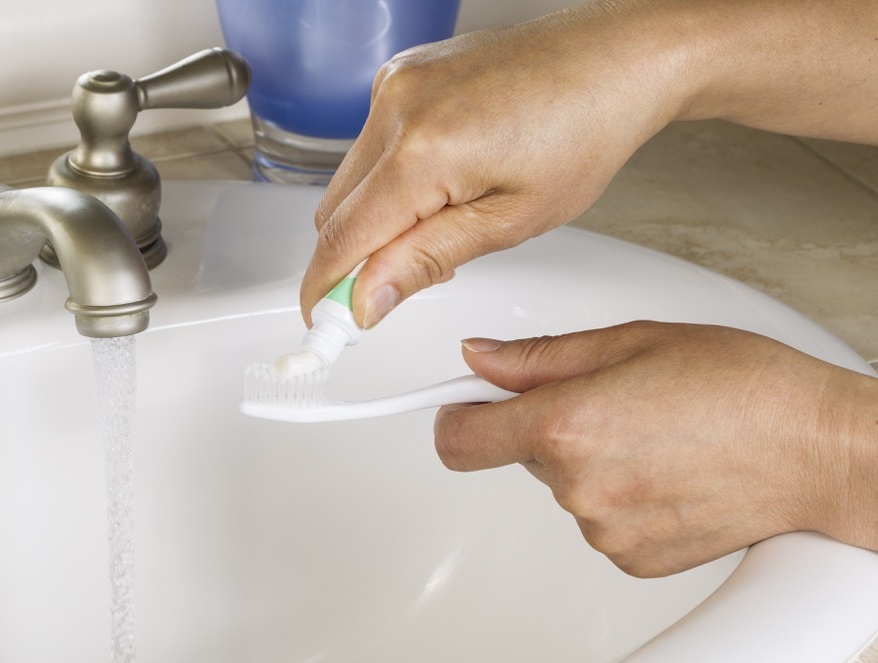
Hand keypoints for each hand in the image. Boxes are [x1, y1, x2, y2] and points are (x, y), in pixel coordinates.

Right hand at [300, 8, 684, 326]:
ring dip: (373, 220)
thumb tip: (367, 298)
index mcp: (423, 148)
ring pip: (348, 181)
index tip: (324, 328)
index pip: (341, 240)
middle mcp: (396, 106)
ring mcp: (394, 84)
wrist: (613, 59)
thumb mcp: (511, 221)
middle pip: (333, 213)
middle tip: (394, 291)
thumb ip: (425, 260)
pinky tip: (438, 186)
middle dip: (353, 261)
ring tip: (441, 226)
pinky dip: (388, 180)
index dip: (326, 294)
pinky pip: (369, 147)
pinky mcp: (400, 74)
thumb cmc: (584, 130)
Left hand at [434, 321, 877, 576]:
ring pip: (566, 488)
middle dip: (551, 426)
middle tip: (617, 401)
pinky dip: (623, 498)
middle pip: (522, 454)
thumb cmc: (744, 386)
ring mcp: (605, 530)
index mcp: (567, 425)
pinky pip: (601, 522)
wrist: (821, 450)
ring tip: (660, 436)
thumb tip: (479, 359)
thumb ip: (541, 357)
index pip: (460, 439)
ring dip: (592, 463)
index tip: (459, 406)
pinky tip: (672, 473)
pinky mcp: (634, 560)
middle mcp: (577, 487)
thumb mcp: (634, 341)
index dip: (452, 418)